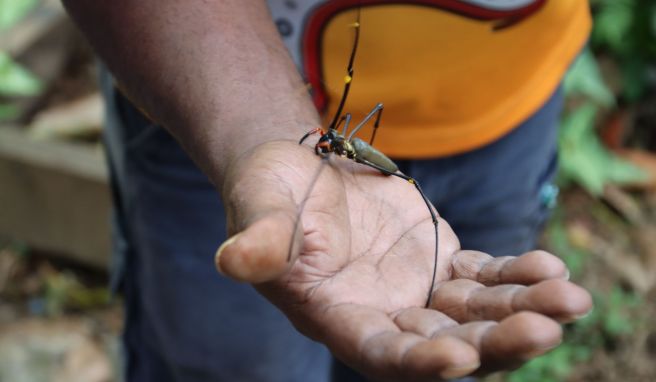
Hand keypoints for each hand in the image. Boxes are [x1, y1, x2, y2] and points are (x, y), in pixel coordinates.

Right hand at [215, 140, 591, 380]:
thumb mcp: (258, 211)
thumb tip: (234, 260)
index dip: (418, 360)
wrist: (303, 169)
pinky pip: (486, 275)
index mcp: (336, 318)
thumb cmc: (269, 192)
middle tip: (544, 329)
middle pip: (446, 343)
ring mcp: (417, 291)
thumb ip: (257, 242)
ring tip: (570, 298)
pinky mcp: (441, 260)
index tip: (462, 358)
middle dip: (494, 341)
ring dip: (522, 309)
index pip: (381, 353)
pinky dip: (517, 275)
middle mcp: (383, 316)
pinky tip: (551, 269)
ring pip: (476, 313)